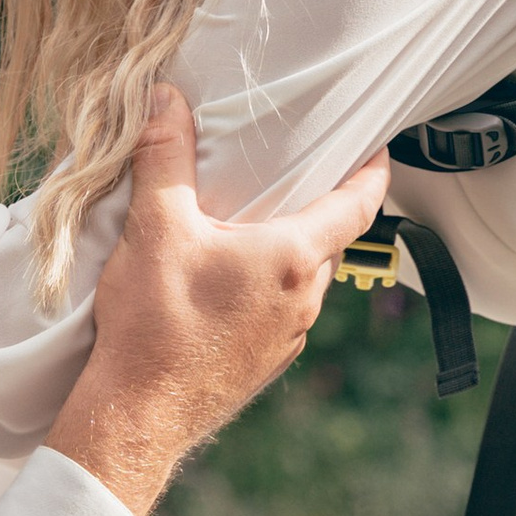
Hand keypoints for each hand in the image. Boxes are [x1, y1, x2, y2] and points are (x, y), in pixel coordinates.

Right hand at [45, 92, 388, 515]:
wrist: (138, 415)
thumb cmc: (154, 325)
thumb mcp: (154, 227)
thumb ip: (163, 156)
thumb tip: (165, 100)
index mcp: (293, 259)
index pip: (359, 205)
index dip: (373, 171)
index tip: (378, 147)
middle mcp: (305, 300)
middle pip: (330, 239)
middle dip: (319, 204)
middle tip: (296, 172)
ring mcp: (289, 337)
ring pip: (305, 278)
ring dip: (290, 249)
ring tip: (252, 223)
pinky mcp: (265, 362)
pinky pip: (281, 311)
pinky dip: (267, 286)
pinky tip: (225, 280)